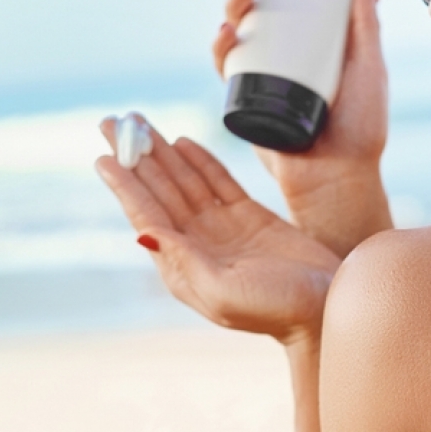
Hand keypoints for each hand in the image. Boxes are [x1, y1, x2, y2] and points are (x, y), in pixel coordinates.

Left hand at [96, 115, 341, 344]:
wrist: (325, 308)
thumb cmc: (276, 309)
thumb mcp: (224, 292)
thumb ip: (185, 261)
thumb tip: (144, 231)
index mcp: (184, 266)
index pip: (147, 216)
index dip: (125, 184)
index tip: (105, 155)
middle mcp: (197, 246)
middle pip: (159, 192)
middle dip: (135, 157)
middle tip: (111, 122)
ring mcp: (222, 230)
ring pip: (184, 183)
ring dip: (161, 153)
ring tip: (139, 123)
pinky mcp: (249, 218)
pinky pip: (217, 183)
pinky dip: (200, 162)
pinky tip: (181, 143)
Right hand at [213, 0, 392, 257]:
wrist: (339, 178)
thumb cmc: (361, 131)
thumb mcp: (368, 72)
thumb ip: (367, 31)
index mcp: (309, 44)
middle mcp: (282, 58)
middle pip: (254, 11)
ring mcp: (262, 80)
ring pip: (237, 36)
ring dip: (230, 9)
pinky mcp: (248, 104)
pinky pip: (227, 72)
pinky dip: (221, 50)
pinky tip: (226, 35)